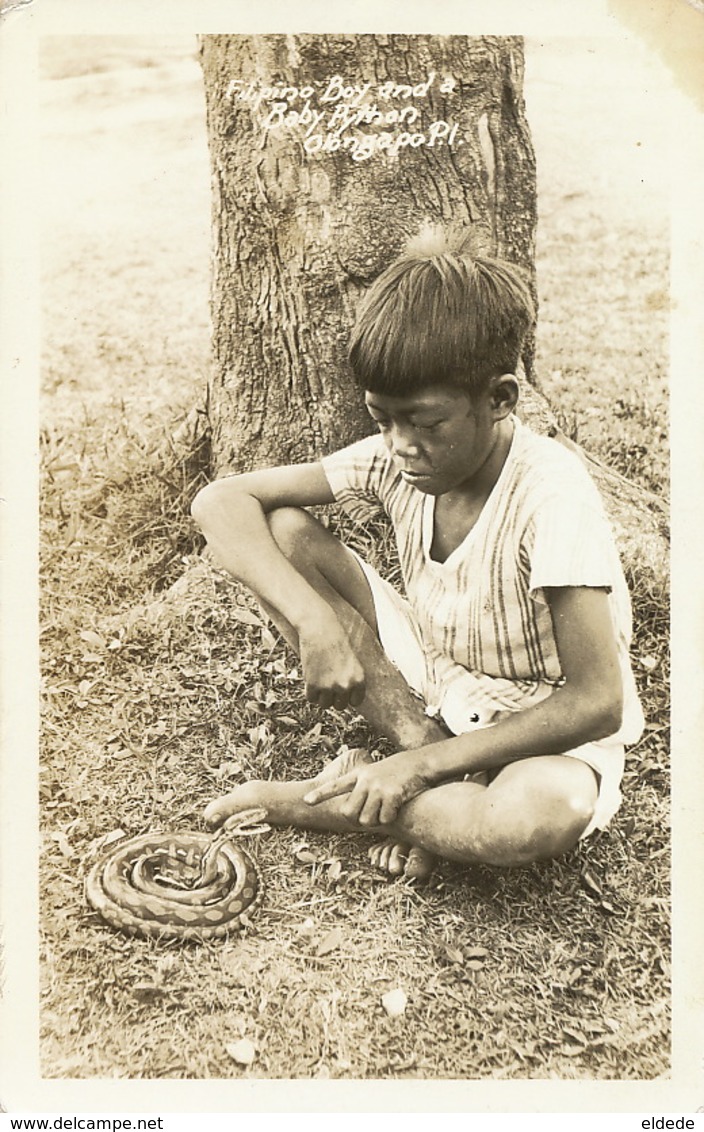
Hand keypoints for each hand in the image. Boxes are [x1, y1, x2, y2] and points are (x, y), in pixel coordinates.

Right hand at [298, 613, 365, 709]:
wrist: (319, 629)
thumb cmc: (336, 641)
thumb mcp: (352, 661)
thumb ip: (351, 679)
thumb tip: (347, 699)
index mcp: (359, 680)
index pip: (355, 702)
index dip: (347, 695)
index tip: (341, 688)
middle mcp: (346, 686)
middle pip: (340, 705)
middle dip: (334, 696)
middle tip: (328, 683)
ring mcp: (329, 687)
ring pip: (324, 704)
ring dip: (321, 695)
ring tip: (319, 679)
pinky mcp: (313, 686)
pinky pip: (311, 699)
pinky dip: (310, 691)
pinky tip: (311, 677)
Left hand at [303, 751, 426, 825]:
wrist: (419, 763)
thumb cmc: (397, 771)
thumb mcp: (376, 773)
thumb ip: (363, 786)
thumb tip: (351, 809)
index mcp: (359, 775)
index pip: (336, 785)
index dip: (321, 794)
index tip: (306, 800)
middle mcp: (366, 780)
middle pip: (349, 812)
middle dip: (357, 820)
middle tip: (370, 816)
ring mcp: (378, 787)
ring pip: (366, 819)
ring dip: (375, 821)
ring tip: (385, 811)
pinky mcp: (392, 794)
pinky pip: (384, 818)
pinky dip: (389, 819)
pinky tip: (396, 808)